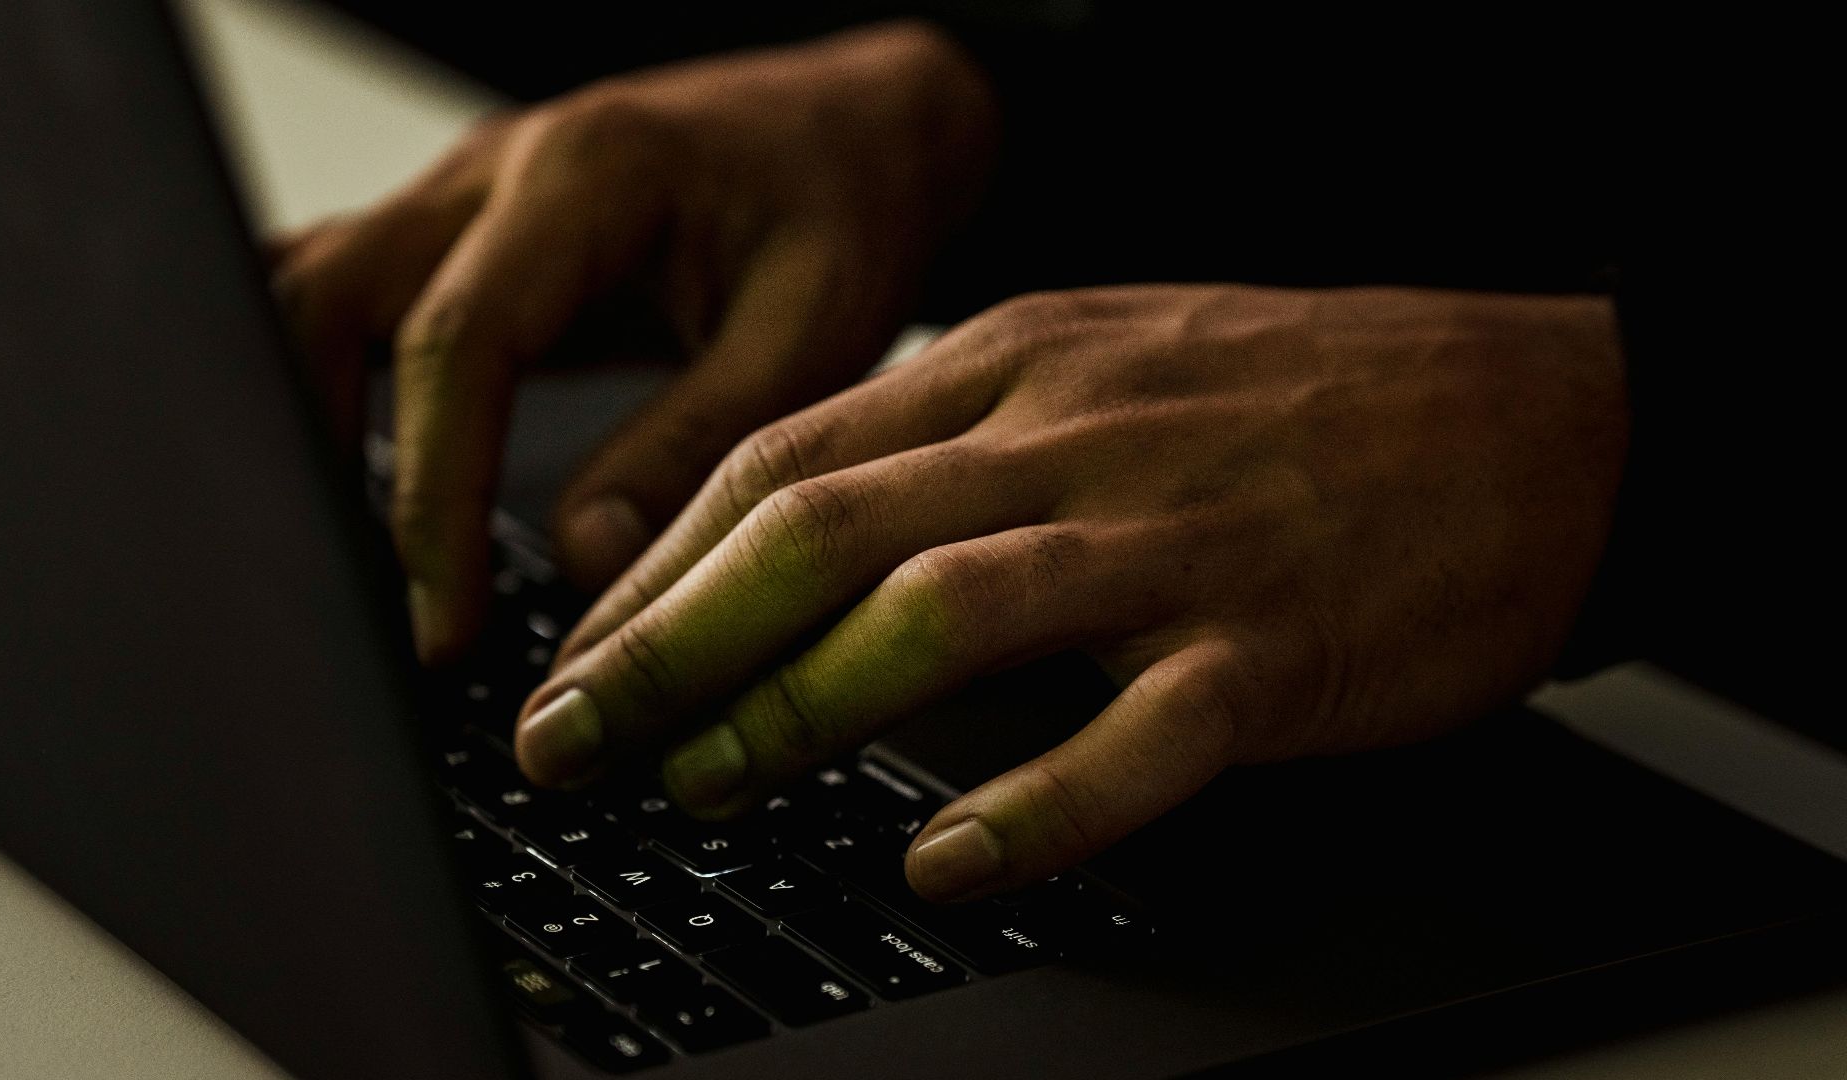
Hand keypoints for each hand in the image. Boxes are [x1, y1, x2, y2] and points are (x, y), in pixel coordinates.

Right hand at [270, 22, 996, 660]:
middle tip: (364, 602)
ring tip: (346, 561)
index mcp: (589, 173)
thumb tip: (587, 559)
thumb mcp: (814, 333)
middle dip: (321, 458)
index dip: (433, 497)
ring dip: (307, 421)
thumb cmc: (847, 209)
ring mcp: (467, 195)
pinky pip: (350, 296)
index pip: (456, 341)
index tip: (442, 623)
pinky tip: (344, 481)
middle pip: (325, 298)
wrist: (856, 132)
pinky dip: (325, 385)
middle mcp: (499, 169)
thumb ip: (698, 445)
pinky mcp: (464, 235)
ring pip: (312, 292)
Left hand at [514, 284, 1626, 900]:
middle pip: (818, 531)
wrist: (1540, 410)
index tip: (573, 655)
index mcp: (1014, 364)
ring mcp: (1171, 539)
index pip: (781, 460)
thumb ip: (958, 441)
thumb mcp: (1106, 366)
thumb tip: (806, 543)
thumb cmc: (1308, 399)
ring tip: (707, 790)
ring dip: (798, 709)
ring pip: (940, 614)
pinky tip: (948, 864)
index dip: (654, 568)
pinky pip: (1135, 735)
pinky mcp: (1272, 644)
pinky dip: (1033, 805)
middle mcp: (1069, 437)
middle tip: (574, 740)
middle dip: (669, 643)